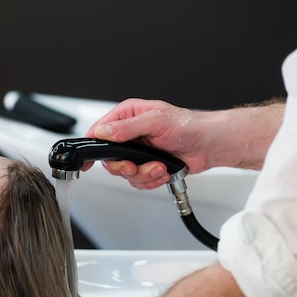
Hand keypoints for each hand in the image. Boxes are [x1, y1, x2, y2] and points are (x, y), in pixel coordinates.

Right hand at [84, 98, 208, 189]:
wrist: (209, 144)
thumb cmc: (189, 126)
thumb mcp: (155, 121)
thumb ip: (126, 127)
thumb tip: (103, 131)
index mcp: (128, 116)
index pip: (100, 131)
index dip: (93, 145)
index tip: (88, 160)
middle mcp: (130, 134)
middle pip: (110, 158)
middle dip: (125, 166)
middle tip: (135, 166)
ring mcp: (138, 152)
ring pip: (125, 173)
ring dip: (143, 174)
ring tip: (159, 166)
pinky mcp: (147, 166)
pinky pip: (138, 181)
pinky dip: (151, 180)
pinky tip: (162, 171)